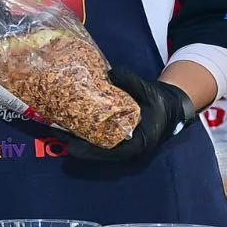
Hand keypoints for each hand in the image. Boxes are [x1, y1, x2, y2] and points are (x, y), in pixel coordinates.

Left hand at [60, 68, 195, 162]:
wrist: (168, 105)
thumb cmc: (159, 100)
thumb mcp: (148, 90)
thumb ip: (131, 81)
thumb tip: (110, 72)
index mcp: (140, 142)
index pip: (114, 153)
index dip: (92, 153)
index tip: (74, 149)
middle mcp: (129, 148)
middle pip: (100, 153)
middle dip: (79, 146)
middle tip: (58, 135)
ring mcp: (122, 145)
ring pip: (97, 148)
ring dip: (78, 140)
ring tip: (57, 129)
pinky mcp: (116, 138)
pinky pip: (98, 140)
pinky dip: (84, 134)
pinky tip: (69, 123)